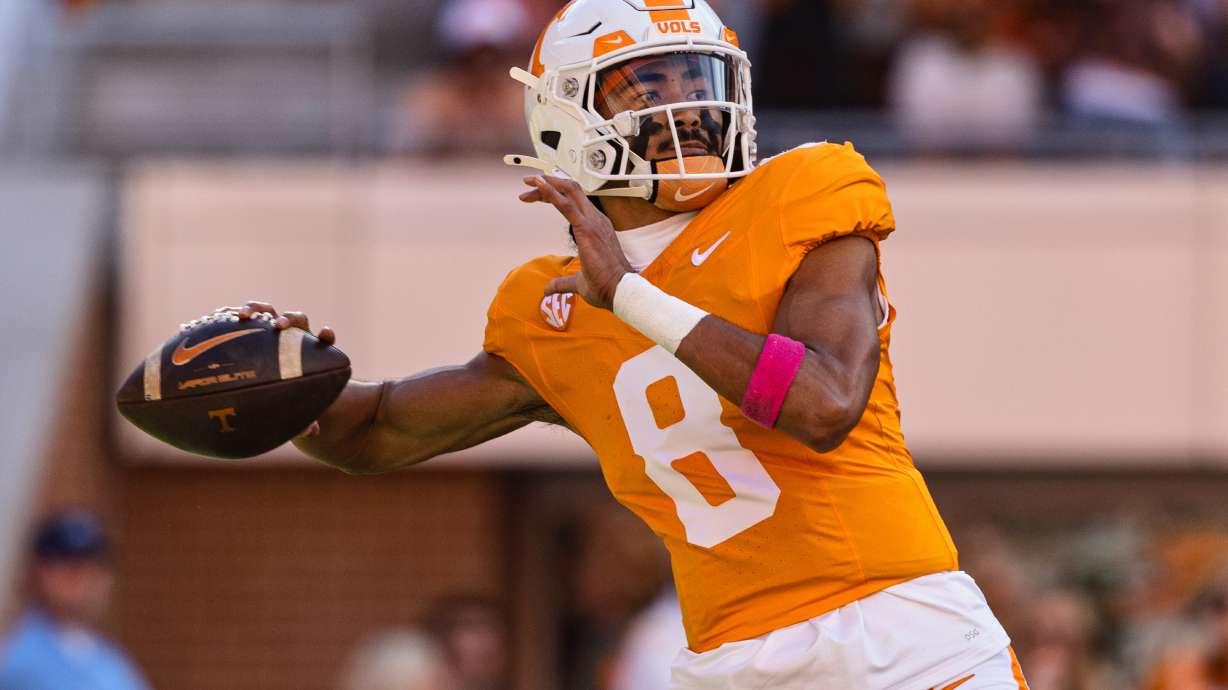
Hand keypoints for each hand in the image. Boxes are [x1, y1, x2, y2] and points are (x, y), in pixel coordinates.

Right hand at [218, 300, 337, 436]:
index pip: (322, 340)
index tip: (325, 333)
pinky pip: (239, 318)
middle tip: (278, 326)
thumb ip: (306, 419)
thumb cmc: (288, 399)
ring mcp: (269, 330)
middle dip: (288, 319)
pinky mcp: (248, 329)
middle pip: (295, 319)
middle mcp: (292, 337)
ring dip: (255, 309)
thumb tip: (311, 433)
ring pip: (265, 312)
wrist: (271, 388)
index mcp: (309, 354)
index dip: (325, 336)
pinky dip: (226, 316)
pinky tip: (209, 321)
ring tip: (240, 316)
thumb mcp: (296, 410)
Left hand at [520, 175, 631, 309]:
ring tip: (529, 181)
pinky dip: (551, 192)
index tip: (535, 196)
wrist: (620, 290)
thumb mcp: (578, 282)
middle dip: (549, 183)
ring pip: (569, 191)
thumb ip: (562, 282)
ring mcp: (593, 221)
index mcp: (596, 226)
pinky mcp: (586, 228)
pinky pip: (566, 205)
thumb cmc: (605, 286)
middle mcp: (596, 219)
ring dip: (547, 183)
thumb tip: (548, 288)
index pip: (574, 201)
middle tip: (528, 183)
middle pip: (571, 190)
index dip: (554, 195)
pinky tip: (538, 185)